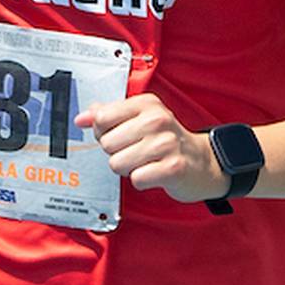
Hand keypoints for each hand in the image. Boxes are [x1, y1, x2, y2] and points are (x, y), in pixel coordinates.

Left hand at [75, 94, 228, 203]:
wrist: (202, 162)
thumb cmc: (167, 140)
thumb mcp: (139, 118)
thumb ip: (108, 115)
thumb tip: (81, 118)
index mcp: (146, 104)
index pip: (102, 117)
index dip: (103, 132)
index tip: (119, 134)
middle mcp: (157, 120)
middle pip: (107, 143)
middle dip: (117, 153)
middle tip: (136, 151)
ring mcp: (166, 143)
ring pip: (117, 163)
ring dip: (128, 168)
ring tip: (145, 162)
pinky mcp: (172, 168)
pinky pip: (136, 179)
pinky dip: (142, 180)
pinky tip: (154, 173)